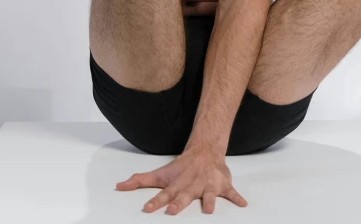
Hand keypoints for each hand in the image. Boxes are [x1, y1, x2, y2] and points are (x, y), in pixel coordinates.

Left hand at [115, 147, 248, 214]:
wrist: (205, 150)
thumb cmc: (181, 167)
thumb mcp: (160, 174)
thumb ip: (139, 181)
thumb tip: (117, 186)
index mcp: (176, 183)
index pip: (163, 194)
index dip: (155, 202)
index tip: (147, 209)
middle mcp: (191, 184)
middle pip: (184, 195)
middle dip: (179, 203)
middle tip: (173, 212)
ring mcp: (207, 185)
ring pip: (208, 194)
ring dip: (208, 201)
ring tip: (208, 210)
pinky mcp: (222, 185)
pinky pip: (231, 192)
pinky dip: (237, 197)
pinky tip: (243, 204)